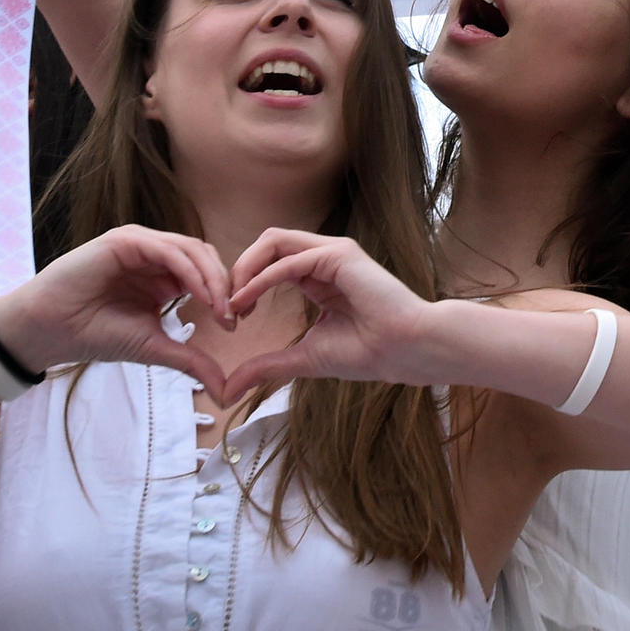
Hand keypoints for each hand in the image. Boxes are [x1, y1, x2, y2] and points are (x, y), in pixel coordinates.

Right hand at [0, 225, 233, 396]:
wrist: (49, 332)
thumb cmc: (96, 335)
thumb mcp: (154, 347)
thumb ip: (191, 361)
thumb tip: (226, 392)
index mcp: (164, 274)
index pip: (208, 273)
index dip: (226, 295)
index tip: (235, 326)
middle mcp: (155, 255)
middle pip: (205, 258)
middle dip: (225, 286)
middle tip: (233, 317)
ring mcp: (141, 244)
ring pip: (192, 250)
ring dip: (212, 279)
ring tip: (220, 310)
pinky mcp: (125, 240)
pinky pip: (168, 250)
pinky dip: (190, 271)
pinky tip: (199, 296)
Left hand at [216, 230, 442, 400]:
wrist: (404, 351)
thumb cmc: (366, 353)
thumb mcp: (302, 357)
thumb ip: (266, 365)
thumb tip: (228, 390)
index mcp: (318, 275)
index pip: (269, 260)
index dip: (244, 284)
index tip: (232, 320)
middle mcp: (324, 256)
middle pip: (266, 243)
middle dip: (238, 271)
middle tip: (225, 308)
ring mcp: (333, 252)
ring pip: (273, 240)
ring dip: (245, 268)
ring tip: (233, 303)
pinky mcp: (340, 255)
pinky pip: (289, 261)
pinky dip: (261, 280)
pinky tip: (247, 303)